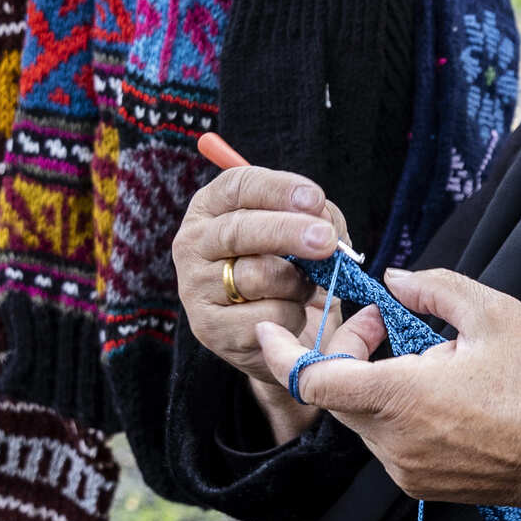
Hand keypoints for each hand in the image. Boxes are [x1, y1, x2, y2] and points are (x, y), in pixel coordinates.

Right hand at [173, 164, 351, 444]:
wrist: (283, 334)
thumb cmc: (292, 270)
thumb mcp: (306, 234)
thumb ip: (317, 217)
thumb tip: (323, 217)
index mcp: (212, 208)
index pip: (238, 186)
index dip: (278, 189)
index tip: (315, 198)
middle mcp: (193, 243)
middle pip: (239, 230)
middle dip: (289, 232)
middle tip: (327, 240)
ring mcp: (195, 287)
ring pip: (256, 276)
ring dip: (297, 283)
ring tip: (305, 288)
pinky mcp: (209, 328)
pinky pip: (266, 316)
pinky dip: (292, 316)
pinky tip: (290, 314)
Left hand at [253, 268, 520, 505]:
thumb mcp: (494, 314)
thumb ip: (435, 289)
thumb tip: (394, 283)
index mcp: (404, 398)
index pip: (316, 381)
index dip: (284, 353)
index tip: (269, 329)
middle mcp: (394, 442)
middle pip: (337, 395)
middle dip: (347, 352)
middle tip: (386, 322)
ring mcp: (405, 470)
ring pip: (361, 418)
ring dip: (374, 382)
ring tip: (427, 358)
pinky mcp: (420, 485)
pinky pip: (386, 441)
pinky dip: (394, 411)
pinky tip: (438, 393)